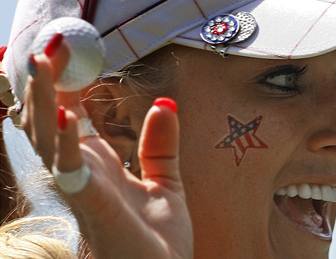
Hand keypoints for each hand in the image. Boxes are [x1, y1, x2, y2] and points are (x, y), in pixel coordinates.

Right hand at [22, 36, 192, 258]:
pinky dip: (66, 144)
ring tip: (42, 63)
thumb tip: (166, 103)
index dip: (62, 85)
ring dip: (45, 101)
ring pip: (50, 140)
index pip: (70, 116)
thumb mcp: (166, 184)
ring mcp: (83, 191)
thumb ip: (160, 145)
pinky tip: (65, 116)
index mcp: (98, 166)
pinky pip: (72, 172)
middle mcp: (83, 175)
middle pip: (50, 122)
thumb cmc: (160, 242)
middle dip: (43, 85)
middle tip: (46, 45)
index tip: (62, 52)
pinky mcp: (93, 208)